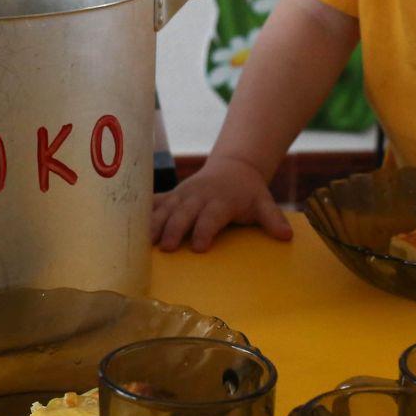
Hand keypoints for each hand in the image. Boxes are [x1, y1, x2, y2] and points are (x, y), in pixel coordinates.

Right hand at [152, 157, 290, 252]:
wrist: (234, 167)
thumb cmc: (248, 193)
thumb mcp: (264, 203)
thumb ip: (272, 219)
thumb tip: (286, 236)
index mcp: (221, 200)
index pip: (212, 216)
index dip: (205, 230)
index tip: (200, 247)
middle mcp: (199, 197)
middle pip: (185, 213)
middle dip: (175, 229)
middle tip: (168, 248)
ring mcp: (184, 195)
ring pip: (167, 208)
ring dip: (156, 224)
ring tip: (146, 241)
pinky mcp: (173, 195)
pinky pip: (156, 201)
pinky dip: (143, 210)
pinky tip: (129, 221)